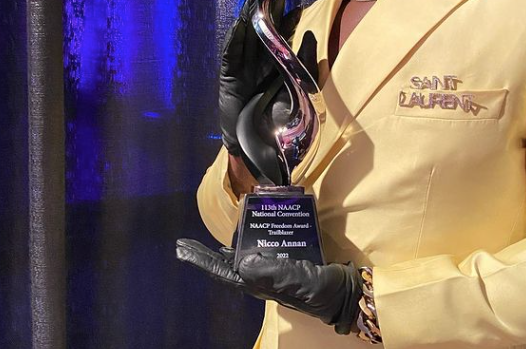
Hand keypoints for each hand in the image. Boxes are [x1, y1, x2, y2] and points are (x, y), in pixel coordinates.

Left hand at [176, 240, 361, 334]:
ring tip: (209, 239)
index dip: (202, 260)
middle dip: (205, 255)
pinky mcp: (284, 261)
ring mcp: (271, 270)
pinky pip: (260, 249)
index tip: (181, 248)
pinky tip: (248, 231)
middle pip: (226, 264)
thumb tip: (240, 261)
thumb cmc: (320, 289)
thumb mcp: (296, 280)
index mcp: (259, 283)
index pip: (224, 271)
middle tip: (185, 244)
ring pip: (241, 256)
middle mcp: (261, 277)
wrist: (344, 293)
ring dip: (226, 247)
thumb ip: (270, 272)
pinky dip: (250, 239)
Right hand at [219, 0, 300, 155]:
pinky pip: (231, 56)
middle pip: (262, 33)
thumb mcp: (303, 88)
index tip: (294, 4)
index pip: (282, 38)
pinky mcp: (229, 79)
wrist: (266, 149)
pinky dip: (234, 40)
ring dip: (249, 19)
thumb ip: (306, 62)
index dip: (287, 20)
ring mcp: (243, 70)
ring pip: (246, 39)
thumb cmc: (287, 122)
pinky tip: (239, 24)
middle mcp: (260, 64)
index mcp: (278, 65)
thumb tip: (311, 33)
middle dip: (267, 13)